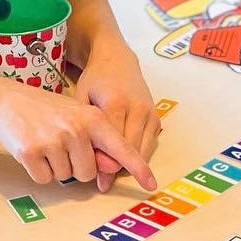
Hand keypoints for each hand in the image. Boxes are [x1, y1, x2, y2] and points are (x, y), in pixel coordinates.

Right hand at [0, 76, 155, 192]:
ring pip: (66, 178)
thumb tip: (108, 169)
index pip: (121, 148)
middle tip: (59, 145)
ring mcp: (53, 140)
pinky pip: (45, 179)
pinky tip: (32, 150)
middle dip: (76, 167)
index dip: (138, 168)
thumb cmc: (45, 111)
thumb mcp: (76, 116)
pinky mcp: (31, 152)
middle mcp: (76, 128)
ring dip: (56, 168)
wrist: (4, 100)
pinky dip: (38, 171)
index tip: (151, 184)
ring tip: (44, 143)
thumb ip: (96, 141)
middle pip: (89, 174)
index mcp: (93, 118)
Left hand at [74, 39, 161, 166]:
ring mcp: (150, 114)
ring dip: (128, 165)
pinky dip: (137, 157)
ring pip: (142, 153)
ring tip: (112, 168)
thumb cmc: (95, 82)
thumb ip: (87, 133)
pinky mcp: (157, 120)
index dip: (106, 166)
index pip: (113, 144)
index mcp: (116, 103)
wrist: (117, 61)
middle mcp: (137, 108)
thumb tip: (95, 167)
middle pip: (130, 152)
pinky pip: (150, 147)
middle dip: (117, 169)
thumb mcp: (82, 101)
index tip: (98, 179)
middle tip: (103, 178)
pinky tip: (123, 157)